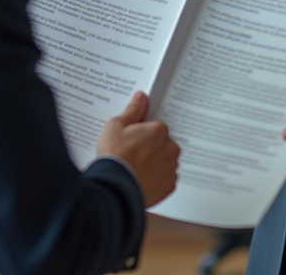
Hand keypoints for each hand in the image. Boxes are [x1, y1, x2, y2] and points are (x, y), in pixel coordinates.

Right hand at [96, 91, 179, 206]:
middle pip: (162, 144)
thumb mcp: (116, 125)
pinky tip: (141, 179)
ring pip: (164, 162)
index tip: (132, 139)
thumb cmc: (115, 156)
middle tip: (132, 155)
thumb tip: (141, 97)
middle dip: (151, 148)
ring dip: (155, 164)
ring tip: (135, 169)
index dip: (142, 133)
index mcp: (159, 131)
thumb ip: (132, 110)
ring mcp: (171, 168)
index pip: (155, 127)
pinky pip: (165, 179)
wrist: (115, 188)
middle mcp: (170, 148)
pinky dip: (156, 179)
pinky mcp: (169, 186)